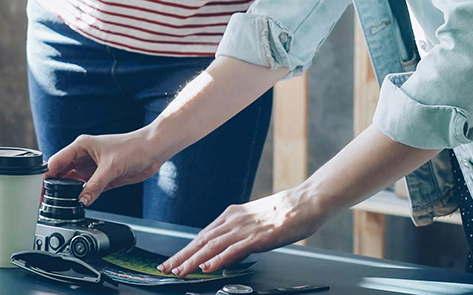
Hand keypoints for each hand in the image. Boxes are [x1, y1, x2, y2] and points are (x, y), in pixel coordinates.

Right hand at [46, 129, 166, 205]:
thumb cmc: (133, 147)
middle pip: (60, 173)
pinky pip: (85, 190)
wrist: (153, 151)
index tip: (36, 190)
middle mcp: (83, 157)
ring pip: (71, 183)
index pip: (56, 162)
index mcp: (81, 146)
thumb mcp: (111, 167)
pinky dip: (79, 197)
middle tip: (43, 202)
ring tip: (56, 206)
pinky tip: (75, 205)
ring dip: (65, 193)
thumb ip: (94, 185)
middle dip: (51, 187)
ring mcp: (91, 168)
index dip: (45, 176)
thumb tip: (81, 200)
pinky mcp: (101, 178)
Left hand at [158, 186, 325, 276]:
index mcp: (232, 214)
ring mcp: (244, 228)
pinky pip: (232, 250)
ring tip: (179, 271)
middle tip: (166, 268)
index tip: (174, 260)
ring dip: (193, 260)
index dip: (187, 249)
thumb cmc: (285, 211)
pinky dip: (217, 259)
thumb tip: (228, 249)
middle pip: (202, 240)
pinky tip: (207, 267)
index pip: (203, 235)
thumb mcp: (255, 220)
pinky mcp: (256, 237)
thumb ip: (240, 233)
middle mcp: (234, 220)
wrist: (305, 202)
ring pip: (212, 246)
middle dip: (182, 256)